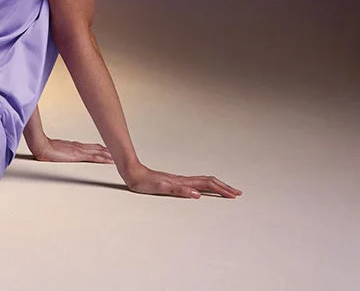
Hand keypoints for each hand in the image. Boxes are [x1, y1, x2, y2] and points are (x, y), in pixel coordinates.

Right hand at [27, 137, 112, 163]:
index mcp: (75, 146)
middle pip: (99, 148)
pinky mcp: (79, 155)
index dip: (102, 148)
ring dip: (110, 154)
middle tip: (121, 151)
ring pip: (100, 151)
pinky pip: (96, 157)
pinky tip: (111, 161)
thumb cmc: (45, 148)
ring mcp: (81, 150)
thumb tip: (61, 153)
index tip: (110, 150)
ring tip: (120, 157)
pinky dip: (105, 158)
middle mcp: (80, 147)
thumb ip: (61, 150)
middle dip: (110, 150)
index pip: (93, 146)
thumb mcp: (55, 149)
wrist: (42, 147)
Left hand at [123, 164, 241, 198]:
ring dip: (217, 186)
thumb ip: (178, 190)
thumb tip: (197, 194)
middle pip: (209, 182)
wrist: (132, 173)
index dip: (222, 190)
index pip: (208, 185)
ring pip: (204, 182)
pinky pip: (196, 184)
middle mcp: (183, 180)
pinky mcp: (175, 182)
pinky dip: (206, 187)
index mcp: (183, 182)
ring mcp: (180, 180)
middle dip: (224, 187)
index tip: (234, 195)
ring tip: (227, 191)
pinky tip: (205, 189)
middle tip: (237, 193)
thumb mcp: (160, 188)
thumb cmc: (143, 182)